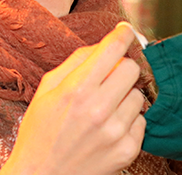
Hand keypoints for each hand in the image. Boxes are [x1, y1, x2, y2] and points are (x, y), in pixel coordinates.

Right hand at [0, 23, 145, 174]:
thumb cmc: (40, 132)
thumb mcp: (46, 90)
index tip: (126, 32)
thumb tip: (101, 45)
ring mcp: (116, 131)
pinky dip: (128, 120)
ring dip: (125, 96)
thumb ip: (75, 62)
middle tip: (109, 77)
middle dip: (122, 67)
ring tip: (104, 108)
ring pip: (139, 95)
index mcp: (76, 90)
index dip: (122, 35)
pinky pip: (141, 120)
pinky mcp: (127, 150)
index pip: (112, 50)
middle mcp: (99, 109)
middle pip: (132, 69)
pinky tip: (109, 127)